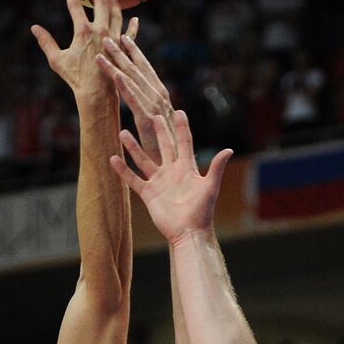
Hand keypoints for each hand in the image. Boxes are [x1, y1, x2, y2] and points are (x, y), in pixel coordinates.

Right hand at [31, 0, 136, 98]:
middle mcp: (100, 31)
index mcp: (83, 31)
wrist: (97, 93)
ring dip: (115, 5)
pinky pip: (130, 35)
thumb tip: (34, 28)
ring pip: (117, 16)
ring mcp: (114, 40)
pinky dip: (132, 27)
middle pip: (101, 5)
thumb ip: (46, 42)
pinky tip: (135, 20)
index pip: (75, 6)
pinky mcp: (122, 49)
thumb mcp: (57, 60)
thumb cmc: (75, 78)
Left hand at [95, 31, 175, 163]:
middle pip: (139, 72)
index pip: (147, 72)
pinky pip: (135, 102)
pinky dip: (125, 87)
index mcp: (163, 100)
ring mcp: (155, 110)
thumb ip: (151, 115)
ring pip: (134, 82)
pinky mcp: (149, 123)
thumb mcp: (160, 130)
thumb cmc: (169, 154)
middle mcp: (161, 100)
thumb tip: (144, 107)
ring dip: (118, 64)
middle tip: (109, 36)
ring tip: (104, 49)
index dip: (136, 54)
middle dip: (124, 52)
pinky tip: (115, 75)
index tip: (125, 38)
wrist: (177, 173)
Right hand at [110, 110, 232, 243]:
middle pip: (163, 146)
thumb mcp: (210, 188)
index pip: (184, 142)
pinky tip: (113, 158)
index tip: (179, 111)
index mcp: (187, 168)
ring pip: (143, 160)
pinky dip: (123, 170)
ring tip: (123, 132)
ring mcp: (159, 182)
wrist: (188, 233)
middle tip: (152, 115)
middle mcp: (171, 172)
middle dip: (158, 131)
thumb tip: (229, 150)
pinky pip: (133, 179)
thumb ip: (216, 168)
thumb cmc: (202, 212)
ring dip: (134, 147)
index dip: (182, 128)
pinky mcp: (148, 194)